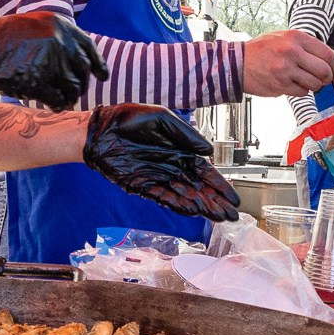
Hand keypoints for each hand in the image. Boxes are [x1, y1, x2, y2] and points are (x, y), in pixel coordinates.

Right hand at [0, 12, 107, 109]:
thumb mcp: (30, 25)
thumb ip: (53, 36)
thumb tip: (72, 56)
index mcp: (58, 24)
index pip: (87, 47)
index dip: (97, 64)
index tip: (102, 75)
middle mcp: (58, 41)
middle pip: (82, 69)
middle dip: (81, 84)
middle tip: (76, 93)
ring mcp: (49, 62)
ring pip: (74, 87)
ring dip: (70, 97)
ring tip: (63, 102)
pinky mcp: (38, 82)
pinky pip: (58, 100)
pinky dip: (58, 106)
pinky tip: (53, 107)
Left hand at [83, 105, 240, 222]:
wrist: (99, 129)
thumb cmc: (128, 119)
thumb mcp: (163, 118)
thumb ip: (186, 134)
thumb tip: (208, 151)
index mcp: (180, 151)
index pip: (205, 172)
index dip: (220, 185)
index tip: (234, 198)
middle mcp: (172, 167)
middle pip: (199, 189)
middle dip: (216, 202)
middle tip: (232, 215)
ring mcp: (158, 178)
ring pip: (184, 196)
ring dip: (201, 207)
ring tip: (219, 216)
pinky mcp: (142, 185)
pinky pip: (163, 198)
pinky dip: (178, 205)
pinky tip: (193, 211)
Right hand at [241, 31, 333, 97]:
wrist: (237, 63)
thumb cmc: (261, 50)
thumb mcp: (283, 37)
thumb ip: (305, 45)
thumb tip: (328, 59)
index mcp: (296, 37)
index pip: (328, 53)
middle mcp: (292, 52)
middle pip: (324, 70)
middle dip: (328, 78)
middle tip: (324, 80)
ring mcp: (286, 69)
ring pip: (315, 83)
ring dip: (314, 86)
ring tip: (304, 81)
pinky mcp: (280, 84)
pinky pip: (302, 92)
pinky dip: (302, 90)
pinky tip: (292, 84)